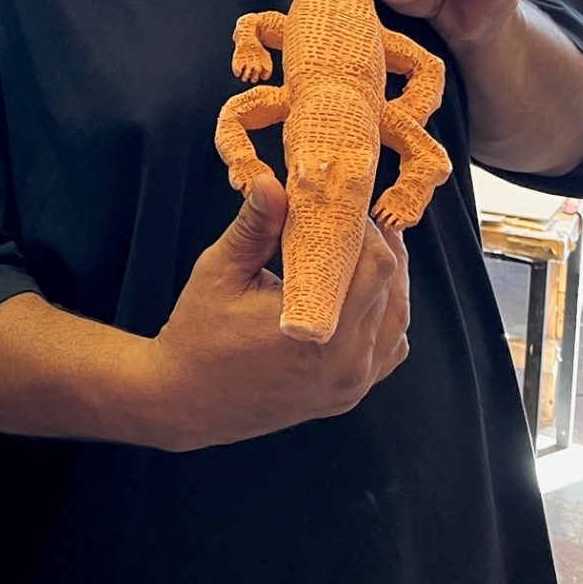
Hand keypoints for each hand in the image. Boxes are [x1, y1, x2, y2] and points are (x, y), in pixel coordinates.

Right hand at [145, 176, 408, 450]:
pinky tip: (363, 294)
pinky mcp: (347, 394)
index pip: (373, 266)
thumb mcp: (220, 272)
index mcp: (319, 333)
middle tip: (356, 220)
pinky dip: (384, 317)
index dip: (366, 228)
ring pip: (396, 320)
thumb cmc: (198, 335)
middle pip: (391, 290)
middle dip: (379, 248)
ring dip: (388, 281)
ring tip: (365, 248)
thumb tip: (273, 183)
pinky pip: (387, 349)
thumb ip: (254, 227)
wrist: (186, 400)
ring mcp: (351, 384)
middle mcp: (346, 364)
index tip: (345, 205)